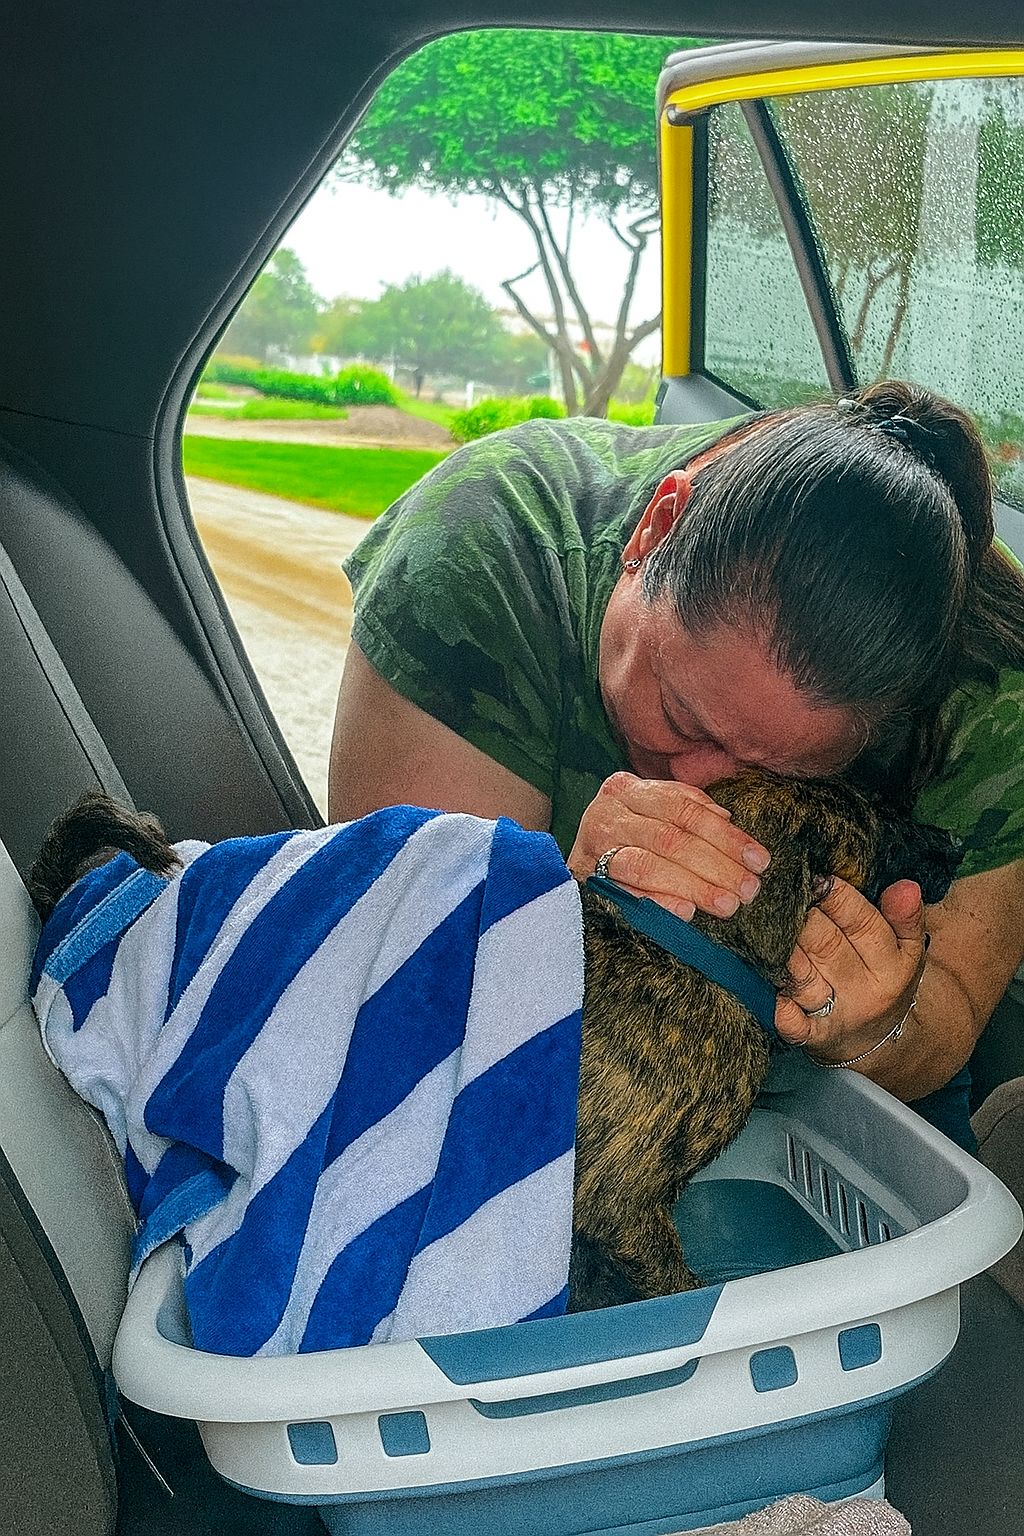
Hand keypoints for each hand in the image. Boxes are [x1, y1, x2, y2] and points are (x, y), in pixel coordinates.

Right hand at [568, 771, 770, 920]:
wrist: (559, 869)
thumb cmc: (626, 840)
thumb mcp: (653, 815)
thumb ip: (689, 811)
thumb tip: (728, 818)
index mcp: (628, 789)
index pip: (686, 809)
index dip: (727, 836)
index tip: (759, 860)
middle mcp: (606, 812)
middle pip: (671, 838)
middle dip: (717, 866)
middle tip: (748, 890)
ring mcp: (591, 847)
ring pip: (648, 864)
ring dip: (692, 886)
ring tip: (727, 905)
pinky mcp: (583, 882)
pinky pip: (624, 894)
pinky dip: (657, 902)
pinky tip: (686, 913)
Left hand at [776, 877, 926, 1062]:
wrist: (878, 1042)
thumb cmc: (882, 979)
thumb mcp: (907, 950)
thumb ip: (906, 917)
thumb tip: (906, 886)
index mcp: (892, 965)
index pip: (863, 923)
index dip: (837, 897)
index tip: (816, 877)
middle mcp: (864, 990)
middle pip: (827, 945)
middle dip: (803, 917)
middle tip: (780, 892)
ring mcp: (837, 1015)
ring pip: (805, 978)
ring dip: (784, 953)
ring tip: (763, 925)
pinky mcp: (813, 1038)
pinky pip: (794, 1025)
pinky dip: (782, 1009)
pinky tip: (772, 991)